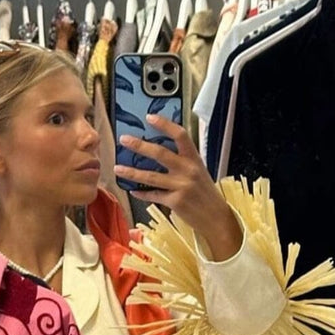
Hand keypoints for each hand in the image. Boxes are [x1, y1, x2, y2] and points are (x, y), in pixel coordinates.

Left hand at [115, 114, 242, 260]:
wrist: (216, 217)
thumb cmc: (205, 192)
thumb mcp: (198, 171)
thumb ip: (182, 161)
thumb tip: (157, 151)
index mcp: (194, 159)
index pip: (180, 135)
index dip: (164, 124)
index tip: (149, 117)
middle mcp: (188, 170)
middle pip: (160, 153)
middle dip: (139, 145)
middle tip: (123, 140)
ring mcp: (181, 186)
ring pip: (151, 176)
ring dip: (132, 172)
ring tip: (117, 168)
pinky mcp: (175, 202)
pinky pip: (153, 195)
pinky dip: (141, 192)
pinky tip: (132, 189)